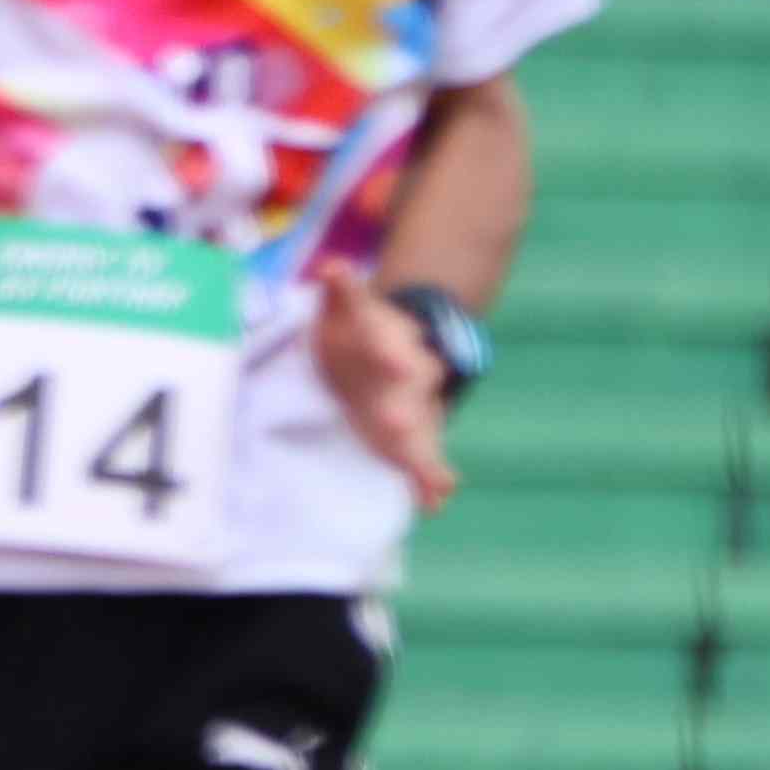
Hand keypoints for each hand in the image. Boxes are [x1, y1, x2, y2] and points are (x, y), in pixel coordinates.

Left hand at [313, 272, 459, 506]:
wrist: (394, 348)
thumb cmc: (356, 330)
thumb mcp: (348, 308)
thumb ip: (342, 289)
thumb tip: (332, 266)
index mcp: (387, 343)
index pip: (387, 345)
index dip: (391, 353)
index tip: (394, 364)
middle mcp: (407, 378)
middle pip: (408, 394)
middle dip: (403, 410)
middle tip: (397, 423)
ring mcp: (413, 408)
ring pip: (422, 433)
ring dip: (424, 456)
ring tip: (436, 482)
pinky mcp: (411, 436)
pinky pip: (425, 458)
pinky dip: (431, 480)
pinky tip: (437, 502)